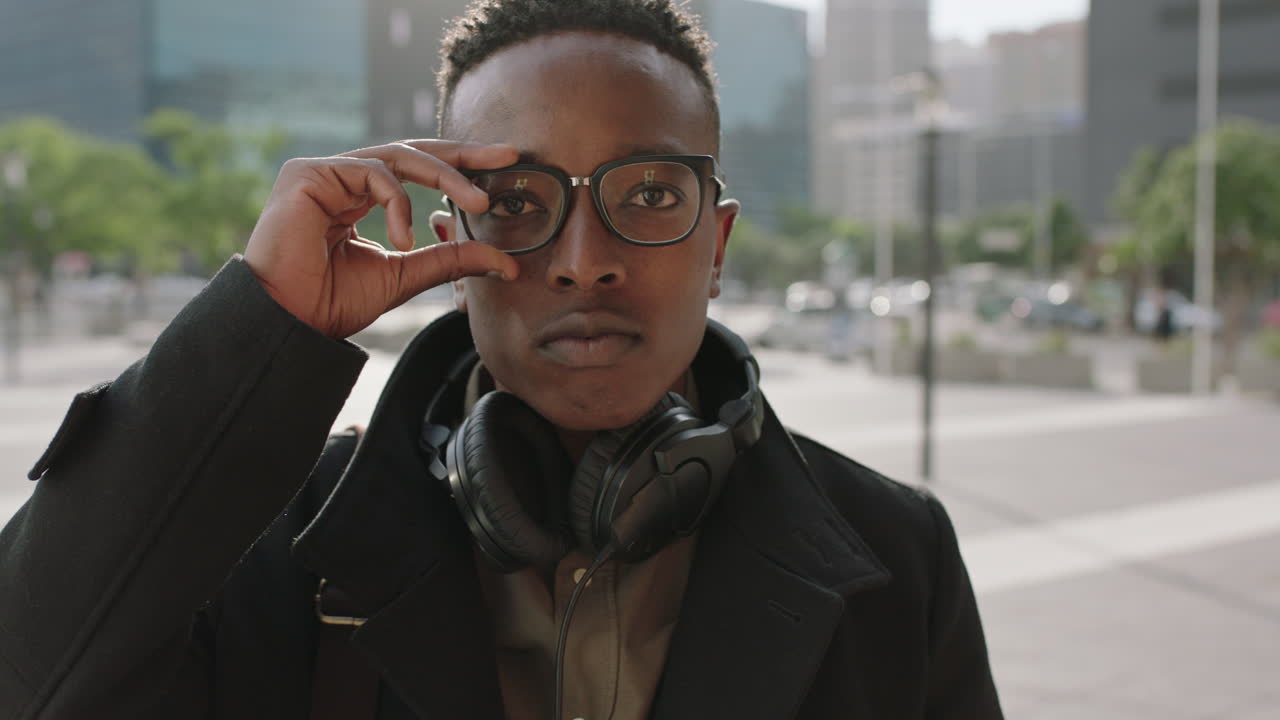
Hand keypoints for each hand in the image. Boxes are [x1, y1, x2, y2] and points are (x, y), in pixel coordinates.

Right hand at [243, 140, 519, 338]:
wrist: (289, 321)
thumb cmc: (333, 301)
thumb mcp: (407, 275)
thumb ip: (450, 260)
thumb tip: (506, 262)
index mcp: (362, 198)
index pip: (417, 171)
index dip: (460, 168)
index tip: (504, 166)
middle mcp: (343, 179)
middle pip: (413, 151)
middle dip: (464, 153)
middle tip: (507, 154)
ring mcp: (325, 172)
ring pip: (399, 156)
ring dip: (446, 176)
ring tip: (478, 203)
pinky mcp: (308, 173)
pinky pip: (373, 173)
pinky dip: (399, 203)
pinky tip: (403, 240)